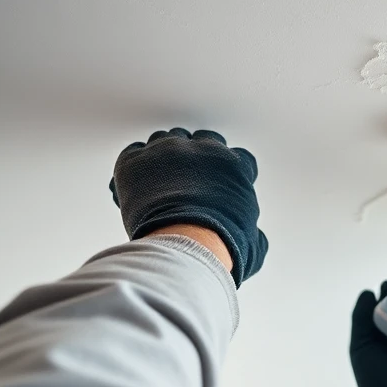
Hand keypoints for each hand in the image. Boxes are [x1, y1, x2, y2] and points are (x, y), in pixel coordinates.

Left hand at [110, 128, 268, 286]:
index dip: (228, 172)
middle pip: (201, 139)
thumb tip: (253, 239)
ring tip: (157, 181)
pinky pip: (133, 152)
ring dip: (163, 156)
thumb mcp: (252, 244)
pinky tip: (134, 185)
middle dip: (196, 157)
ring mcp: (167, 150)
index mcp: (234, 166)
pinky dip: (134, 166)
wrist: (186, 244)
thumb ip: (253, 232)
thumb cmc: (220, 247)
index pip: (238, 157)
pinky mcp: (136, 161)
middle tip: (187, 180)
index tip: (220, 186)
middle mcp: (203, 149)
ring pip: (165, 140)